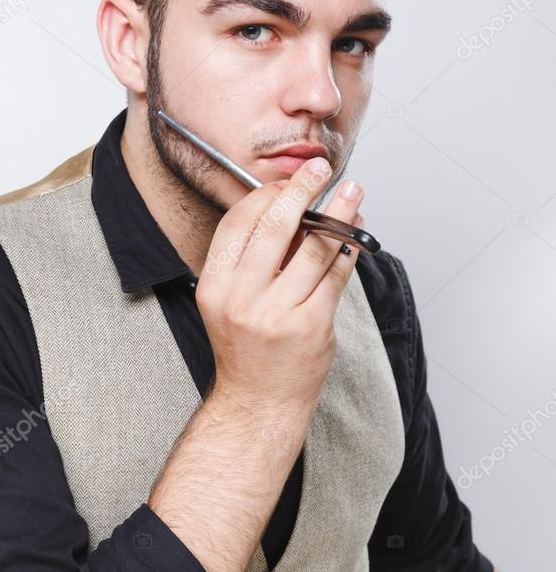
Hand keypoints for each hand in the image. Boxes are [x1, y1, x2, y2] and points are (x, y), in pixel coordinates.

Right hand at [196, 158, 363, 423]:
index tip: (285, 183)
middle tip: (320, 169)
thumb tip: (291, 209)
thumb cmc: (246, 349)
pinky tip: (356, 235)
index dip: (265, 196)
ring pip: (314, 248)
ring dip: (339, 213)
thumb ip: (253, 260)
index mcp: (215, 286)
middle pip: (276, 227)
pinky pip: (336, 276)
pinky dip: (349, 250)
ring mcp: (278, 314)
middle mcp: (242, 298)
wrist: (257, 402)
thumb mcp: (230, 301)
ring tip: (352, 193)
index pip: (238, 223)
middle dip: (302, 189)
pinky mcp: (311, 326)